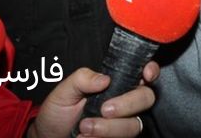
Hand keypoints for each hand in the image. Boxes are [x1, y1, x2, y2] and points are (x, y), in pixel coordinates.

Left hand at [27, 62, 158, 137]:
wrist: (50, 137)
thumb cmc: (58, 113)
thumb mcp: (64, 92)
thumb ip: (82, 79)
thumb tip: (104, 78)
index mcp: (115, 83)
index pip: (142, 72)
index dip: (151, 71)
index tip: (146, 74)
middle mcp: (124, 102)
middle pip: (146, 98)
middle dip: (128, 104)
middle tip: (105, 110)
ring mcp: (123, 123)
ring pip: (135, 124)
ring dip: (110, 127)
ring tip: (85, 127)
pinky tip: (86, 137)